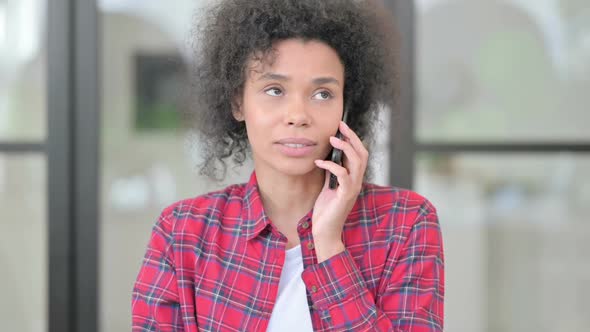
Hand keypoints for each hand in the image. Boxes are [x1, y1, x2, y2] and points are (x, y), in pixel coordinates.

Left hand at [312, 121, 368, 261]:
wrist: (325, 232)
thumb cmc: (326, 211)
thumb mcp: (328, 186)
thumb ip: (331, 173)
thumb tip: (327, 157)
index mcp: (354, 178)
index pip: (360, 153)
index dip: (353, 139)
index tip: (341, 126)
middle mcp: (357, 182)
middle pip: (362, 153)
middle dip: (352, 137)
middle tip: (339, 126)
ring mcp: (353, 189)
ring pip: (357, 162)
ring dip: (345, 148)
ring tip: (332, 140)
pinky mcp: (345, 195)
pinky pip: (342, 174)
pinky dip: (331, 165)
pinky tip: (319, 163)